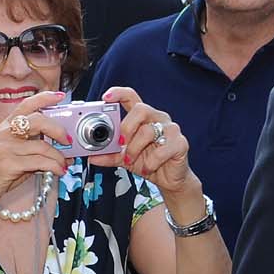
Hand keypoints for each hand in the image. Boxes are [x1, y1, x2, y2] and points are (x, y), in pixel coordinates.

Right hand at [0, 91, 69, 223]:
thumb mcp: (9, 153)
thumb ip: (30, 146)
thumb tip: (60, 149)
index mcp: (5, 126)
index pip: (26, 105)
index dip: (45, 98)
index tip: (60, 96)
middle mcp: (5, 133)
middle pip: (39, 120)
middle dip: (59, 130)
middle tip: (68, 141)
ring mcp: (6, 148)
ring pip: (43, 146)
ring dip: (59, 157)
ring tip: (64, 164)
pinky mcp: (9, 164)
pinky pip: (40, 162)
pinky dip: (54, 167)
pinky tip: (58, 172)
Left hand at [95, 86, 198, 201]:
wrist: (169, 179)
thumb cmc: (149, 162)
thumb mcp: (125, 159)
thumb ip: (110, 155)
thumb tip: (92, 156)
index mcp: (143, 117)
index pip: (131, 96)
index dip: (118, 93)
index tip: (105, 98)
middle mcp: (157, 119)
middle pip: (140, 109)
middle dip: (126, 127)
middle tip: (121, 143)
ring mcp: (171, 129)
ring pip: (148, 131)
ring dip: (134, 150)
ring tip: (131, 161)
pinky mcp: (180, 143)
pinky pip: (162, 150)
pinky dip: (150, 162)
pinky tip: (148, 168)